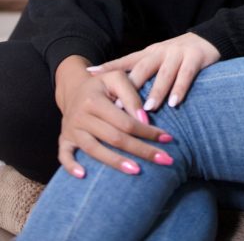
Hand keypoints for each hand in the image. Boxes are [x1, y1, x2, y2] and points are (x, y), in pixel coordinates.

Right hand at [55, 56, 174, 177]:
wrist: (74, 87)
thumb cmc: (102, 84)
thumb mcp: (117, 78)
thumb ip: (132, 95)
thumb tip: (144, 120)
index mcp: (94, 101)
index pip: (126, 121)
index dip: (147, 131)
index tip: (168, 138)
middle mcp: (81, 116)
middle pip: (114, 138)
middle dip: (141, 150)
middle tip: (164, 160)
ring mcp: (71, 130)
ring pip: (94, 150)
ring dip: (116, 163)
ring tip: (137, 171)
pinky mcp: (64, 139)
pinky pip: (64, 155)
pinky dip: (71, 166)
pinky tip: (84, 176)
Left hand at [88, 33, 220, 110]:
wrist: (208, 39)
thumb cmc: (176, 54)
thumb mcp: (155, 58)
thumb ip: (136, 69)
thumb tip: (107, 84)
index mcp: (148, 53)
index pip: (126, 61)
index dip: (108, 68)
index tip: (90, 76)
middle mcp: (160, 52)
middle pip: (142, 69)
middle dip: (130, 87)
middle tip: (117, 106)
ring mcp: (178, 54)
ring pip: (164, 74)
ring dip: (155, 92)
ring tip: (147, 109)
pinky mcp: (195, 58)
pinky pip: (186, 75)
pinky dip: (179, 89)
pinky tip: (174, 103)